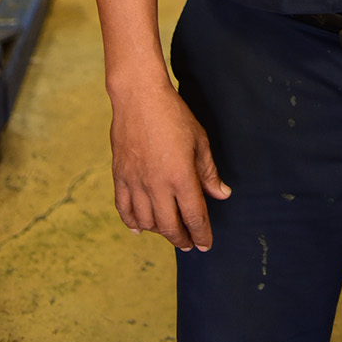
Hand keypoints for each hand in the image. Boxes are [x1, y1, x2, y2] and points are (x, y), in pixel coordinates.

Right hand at [109, 80, 230, 251]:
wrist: (139, 97)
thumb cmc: (173, 115)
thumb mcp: (199, 140)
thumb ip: (208, 172)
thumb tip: (222, 194)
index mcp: (181, 176)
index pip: (194, 216)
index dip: (202, 233)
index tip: (206, 244)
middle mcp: (157, 184)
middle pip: (169, 226)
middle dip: (181, 239)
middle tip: (189, 244)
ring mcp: (136, 182)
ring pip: (146, 222)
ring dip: (159, 232)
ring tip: (169, 231)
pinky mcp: (120, 176)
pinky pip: (124, 209)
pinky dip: (131, 222)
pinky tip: (139, 228)